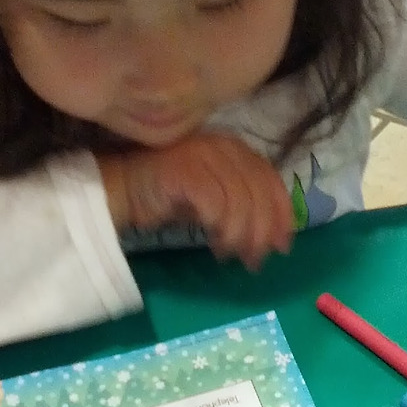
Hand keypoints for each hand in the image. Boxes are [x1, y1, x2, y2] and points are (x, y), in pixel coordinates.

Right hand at [97, 133, 293, 271]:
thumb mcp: (216, 199)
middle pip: (259, 193)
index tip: (283, 246)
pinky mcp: (185, 168)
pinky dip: (221, 228)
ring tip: (229, 254)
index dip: (282, 215)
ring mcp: (204, 153)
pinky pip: (216, 204)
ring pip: (240, 201)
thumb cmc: (171, 197)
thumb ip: (243, 206)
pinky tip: (214, 243)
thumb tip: (274, 237)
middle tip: (254, 260)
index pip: (271, 181)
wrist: (124, 189)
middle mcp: (224, 145)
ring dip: (240, 236)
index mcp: (236, 148)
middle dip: (262, 232)